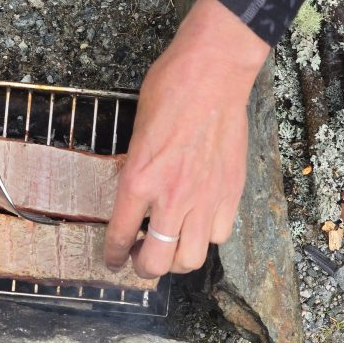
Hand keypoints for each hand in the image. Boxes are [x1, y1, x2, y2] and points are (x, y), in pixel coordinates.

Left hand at [104, 0, 269, 277]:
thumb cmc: (169, 90)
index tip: (113, 260)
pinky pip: (219, 235)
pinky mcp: (230, 192)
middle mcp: (170, 197)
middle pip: (157, 262)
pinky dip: (208, 236)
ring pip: (191, 258)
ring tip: (171, 247)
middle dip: (144, 268)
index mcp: (138, 179)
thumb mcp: (136, 131)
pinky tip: (200, 222)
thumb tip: (135, 192)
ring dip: (177, 259)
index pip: (120, 235)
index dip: (114, 255)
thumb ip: (135, 169)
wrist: (212, 74)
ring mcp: (204, 198)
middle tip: (140, 259)